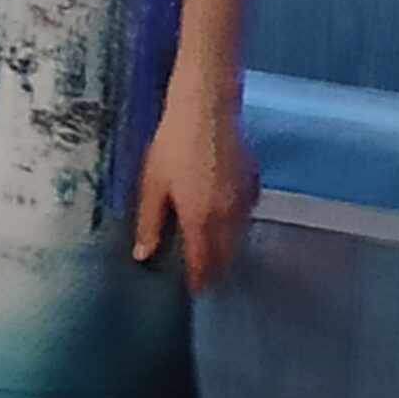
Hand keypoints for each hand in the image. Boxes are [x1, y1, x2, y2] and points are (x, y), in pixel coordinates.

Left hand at [132, 71, 260, 296]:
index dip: (200, 280)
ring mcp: (245, 198)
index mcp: (201, 220)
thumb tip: (144, 255)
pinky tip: (225, 211)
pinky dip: (237, 219)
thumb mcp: (153, 183)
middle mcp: (228, 216)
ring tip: (212, 248)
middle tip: (203, 273)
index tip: (194, 291)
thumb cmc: (174, 143)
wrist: (207, 106)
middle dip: (215, 267)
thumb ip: (150, 222)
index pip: (204, 263)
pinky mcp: (254, 180)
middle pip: (225, 255)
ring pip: (239, 235)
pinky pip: (247, 211)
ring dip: (227, 246)